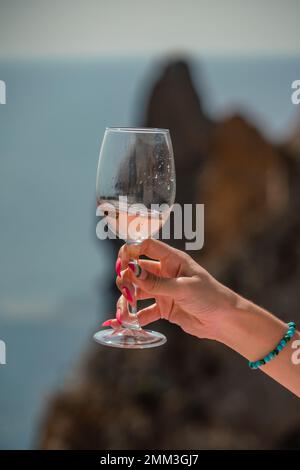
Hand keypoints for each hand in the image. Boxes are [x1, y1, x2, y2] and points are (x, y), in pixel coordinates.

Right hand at [107, 238, 237, 340]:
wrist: (224, 320)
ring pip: (137, 291)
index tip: (121, 262)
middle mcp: (165, 273)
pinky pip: (144, 311)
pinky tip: (126, 323)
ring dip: (127, 299)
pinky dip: (134, 317)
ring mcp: (163, 290)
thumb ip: (156, 282)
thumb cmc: (210, 296)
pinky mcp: (163, 308)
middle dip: (126, 278)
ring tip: (123, 312)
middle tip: (125, 289)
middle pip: (137, 270)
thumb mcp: (183, 288)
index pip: (146, 246)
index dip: (131, 250)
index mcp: (172, 260)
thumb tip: (131, 271)